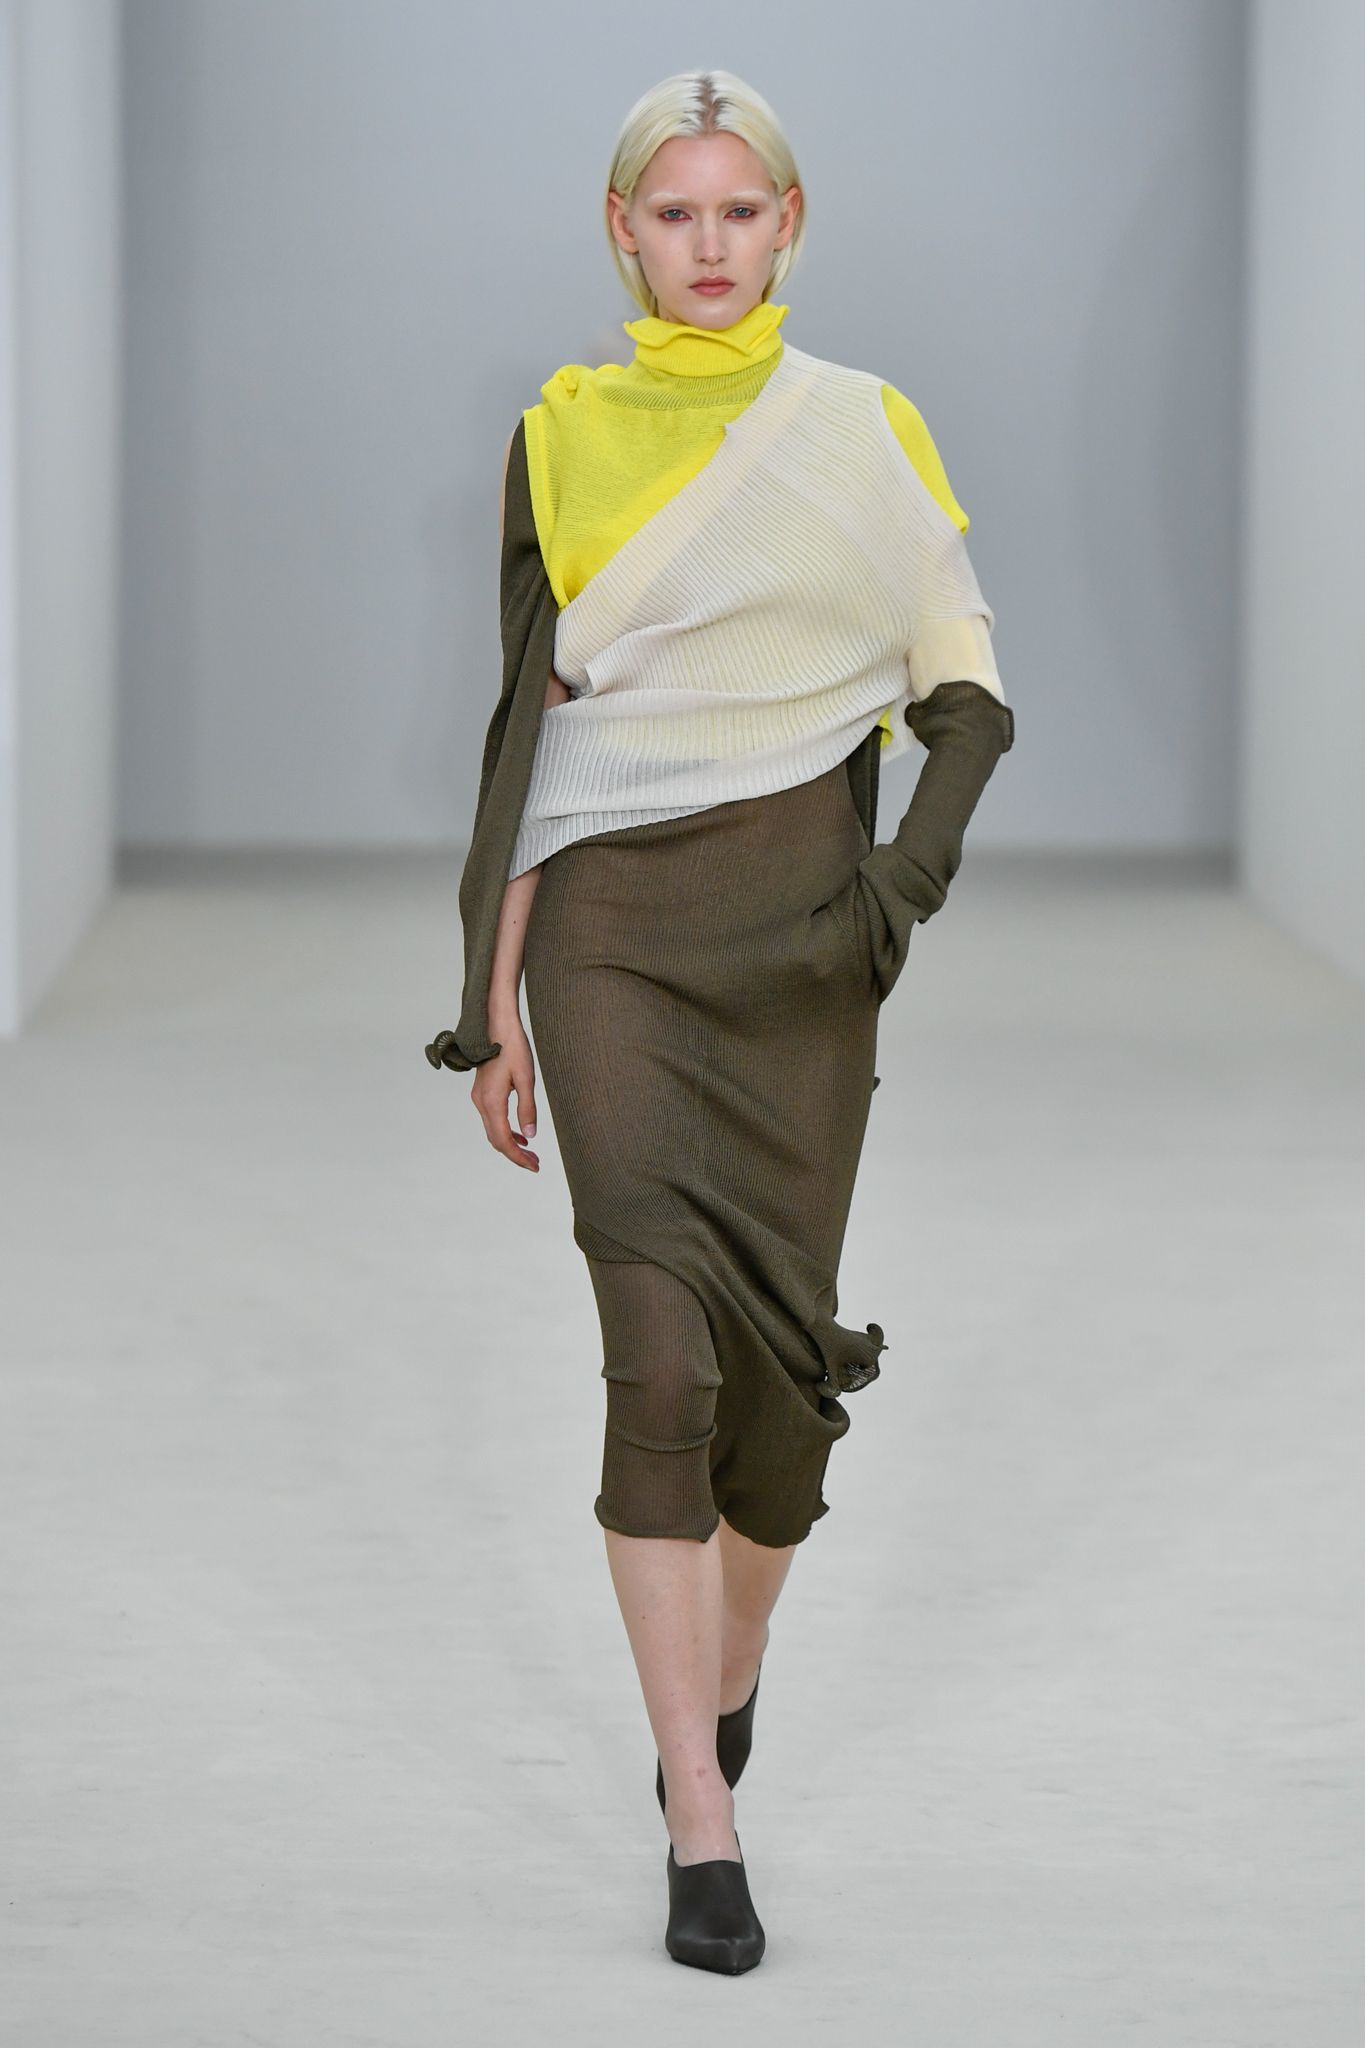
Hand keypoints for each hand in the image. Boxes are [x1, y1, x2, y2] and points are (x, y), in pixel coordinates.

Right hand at [470, 1013, 539, 1170]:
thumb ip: (528, 1109)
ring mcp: (479, 1097)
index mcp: (492, 1102)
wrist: (495, 1025)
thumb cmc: (513, 1047)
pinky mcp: (482, 1092)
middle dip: (515, 1155)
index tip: (534, 1166)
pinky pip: (492, 1120)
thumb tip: (531, 1136)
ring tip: (530, 1152)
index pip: (504, 1141)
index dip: (518, 1158)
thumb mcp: (526, 1079)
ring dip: (510, 1144)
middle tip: (536, 1164)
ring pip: (493, 1131)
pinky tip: (520, 1134)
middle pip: (496, 1140)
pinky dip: (505, 1131)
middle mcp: (481, 1103)